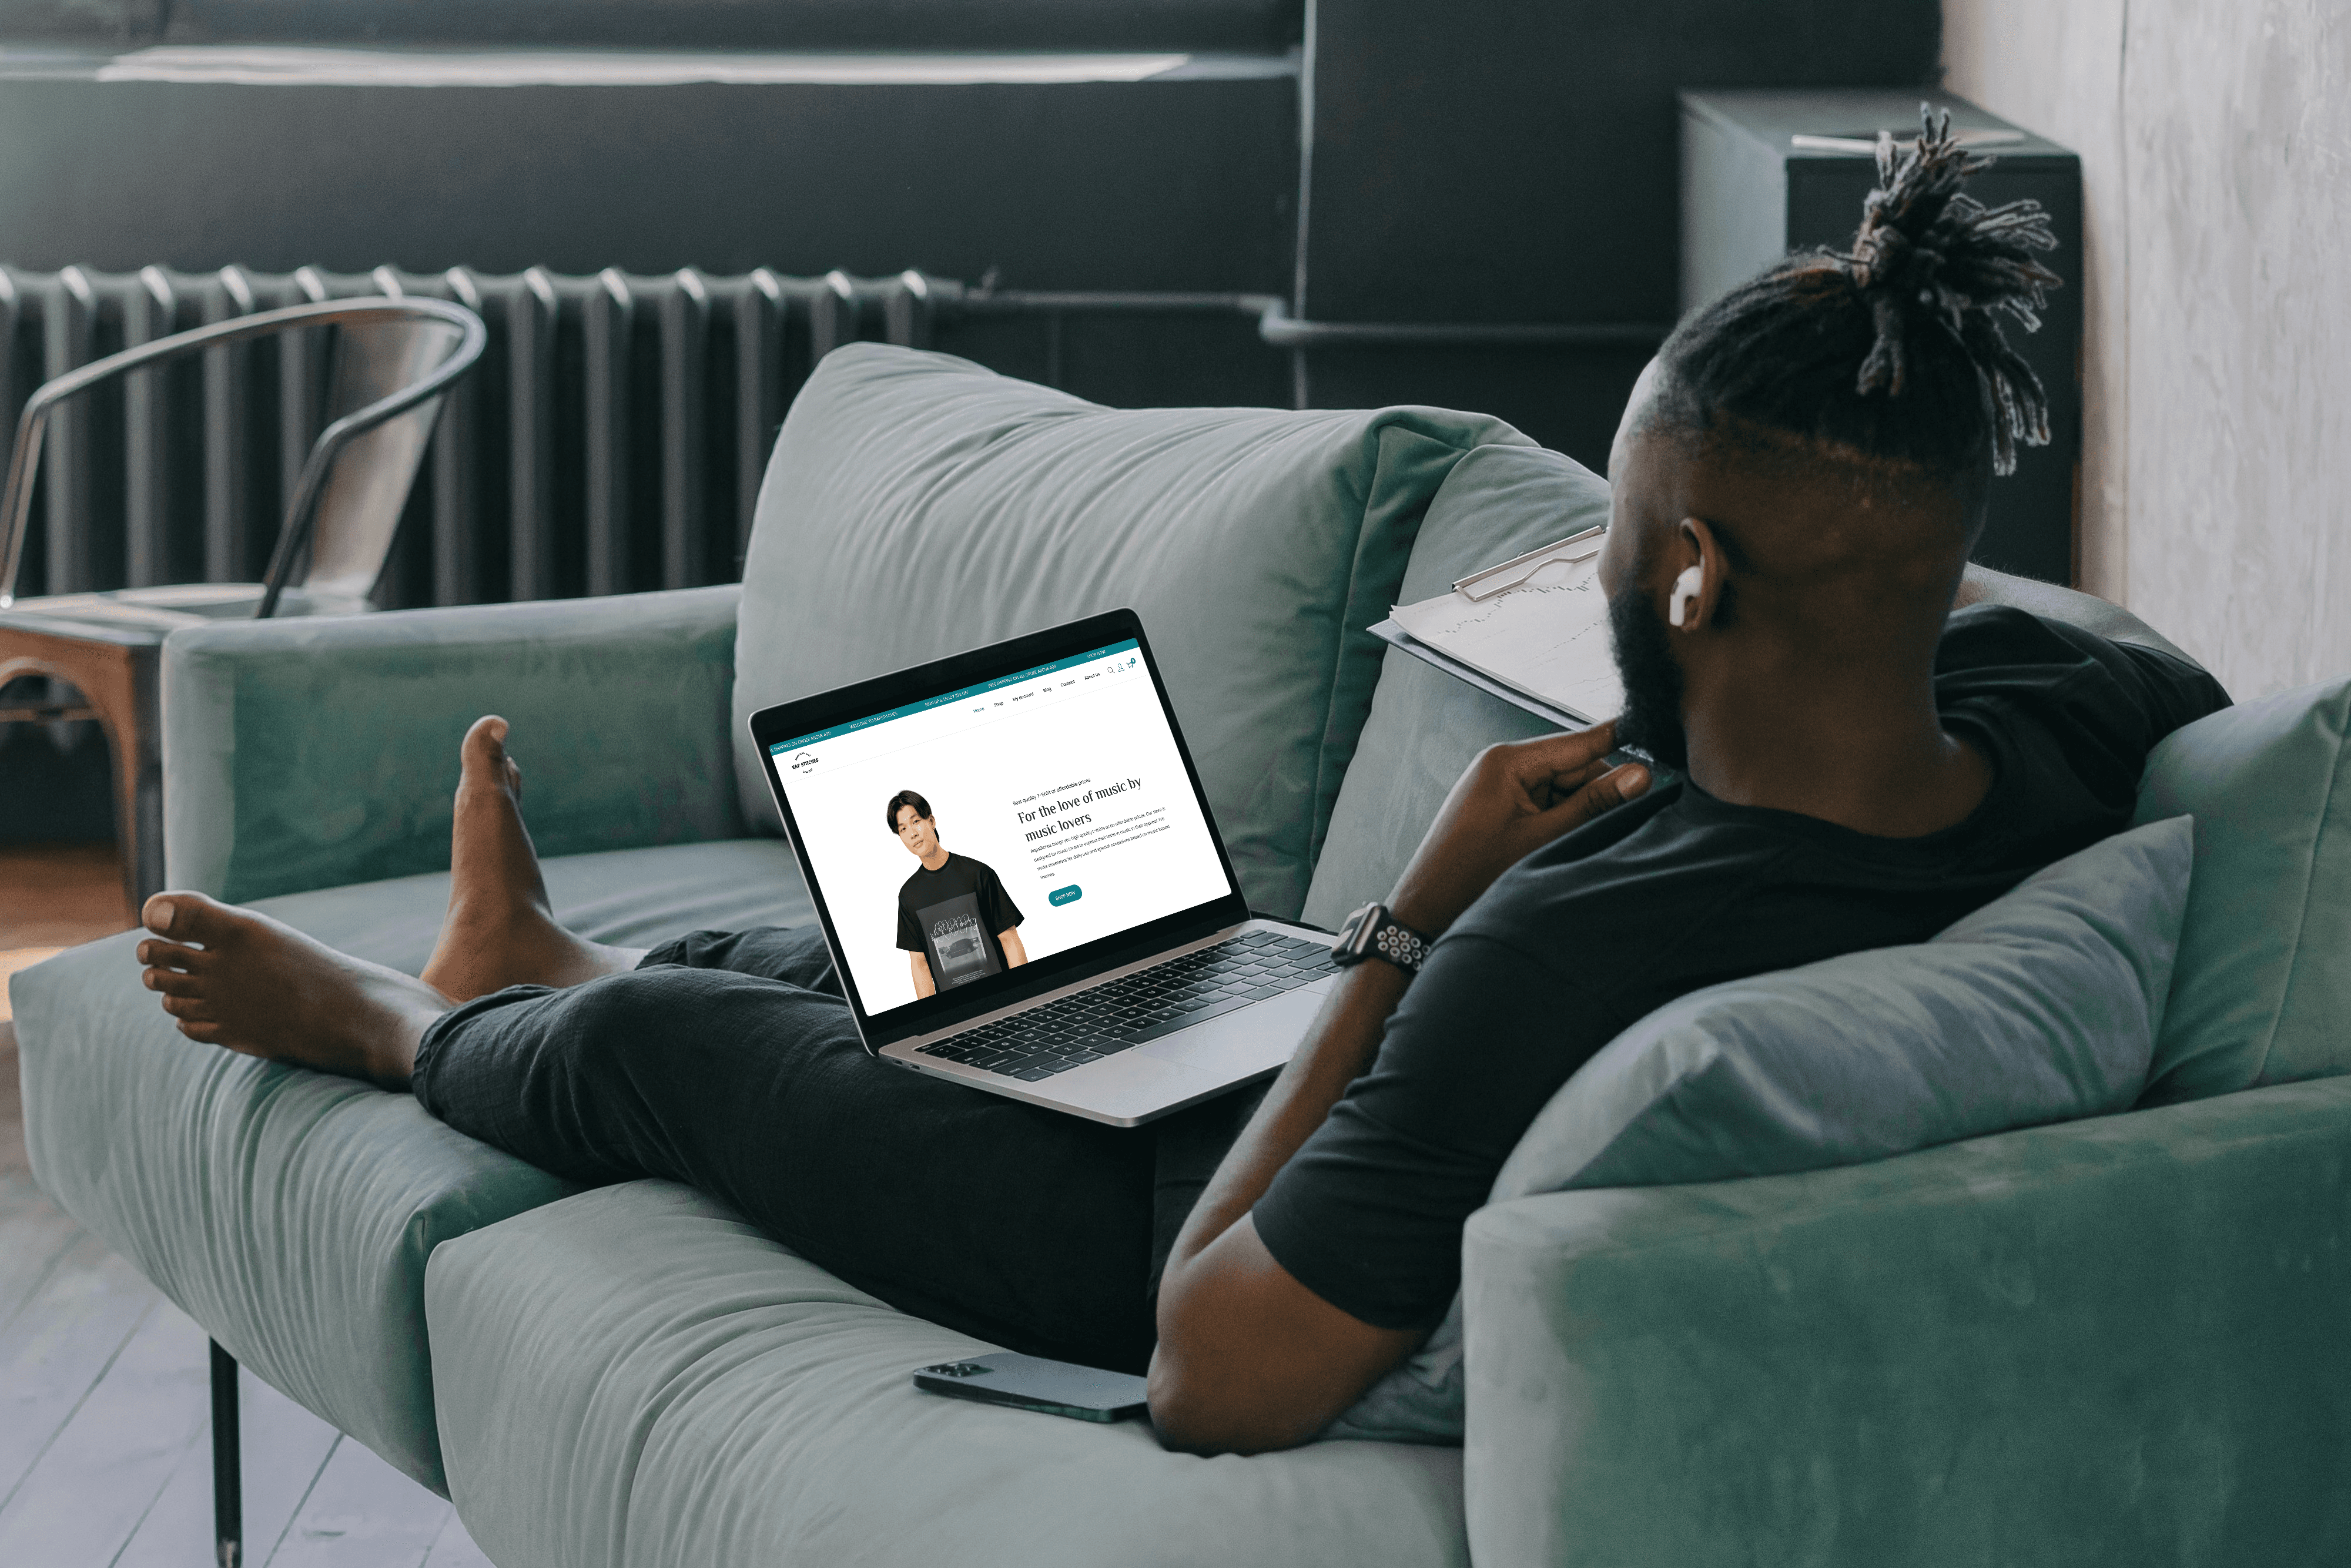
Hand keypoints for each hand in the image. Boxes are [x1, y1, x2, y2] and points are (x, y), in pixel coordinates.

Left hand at [1387, 722, 1649, 936]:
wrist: (1427, 907)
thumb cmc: (1472, 873)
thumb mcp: (1542, 838)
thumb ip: (1592, 805)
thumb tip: (1639, 775)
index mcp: (1507, 760)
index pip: (1579, 741)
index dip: (1619, 744)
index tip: (1658, 742)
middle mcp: (1503, 765)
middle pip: (1574, 767)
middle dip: (1599, 793)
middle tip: (1628, 819)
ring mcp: (1501, 786)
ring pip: (1563, 789)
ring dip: (1581, 812)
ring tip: (1580, 842)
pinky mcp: (1502, 807)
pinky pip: (1545, 804)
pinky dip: (1562, 822)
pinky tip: (1566, 845)